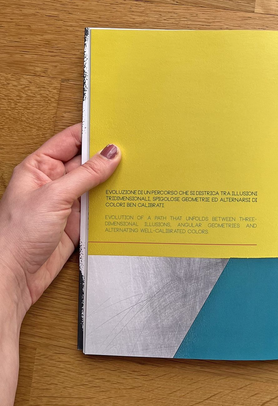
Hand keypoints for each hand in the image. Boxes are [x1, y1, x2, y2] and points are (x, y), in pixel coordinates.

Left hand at [0, 124, 120, 329]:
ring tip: (135, 174)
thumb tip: (110, 154)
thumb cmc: (16, 235)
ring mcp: (66, 203)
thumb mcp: (54, 196)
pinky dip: (112, 205)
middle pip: (86, 162)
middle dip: (108, 159)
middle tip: (134, 153)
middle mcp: (53, 183)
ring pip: (96, 186)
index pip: (69, 140)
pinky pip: (99, 208)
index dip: (92, 134)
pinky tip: (126, 199)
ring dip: (113, 183)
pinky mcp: (76, 223)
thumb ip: (86, 174)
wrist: (13, 276)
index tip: (116, 130)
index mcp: (39, 167)